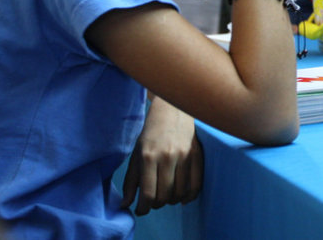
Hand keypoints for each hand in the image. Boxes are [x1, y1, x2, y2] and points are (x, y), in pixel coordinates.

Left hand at [122, 97, 202, 215]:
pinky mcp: (197, 155)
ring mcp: (184, 156)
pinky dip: (189, 196)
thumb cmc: (151, 135)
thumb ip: (131, 181)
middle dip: (157, 204)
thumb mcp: (136, 155)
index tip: (141, 210)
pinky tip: (183, 198)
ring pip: (180, 192)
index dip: (143, 208)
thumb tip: (125, 205)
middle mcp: (167, 156)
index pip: (148, 192)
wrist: (172, 111)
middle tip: (153, 201)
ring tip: (166, 197)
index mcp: (148, 157)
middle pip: (164, 195)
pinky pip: (196, 184)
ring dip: (172, 201)